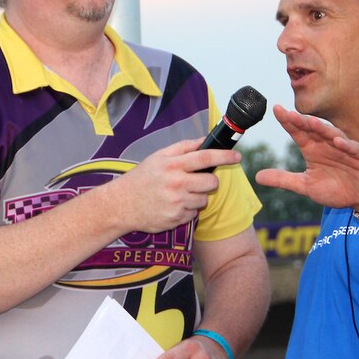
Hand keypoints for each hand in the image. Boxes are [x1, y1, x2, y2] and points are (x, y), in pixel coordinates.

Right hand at [118, 139, 240, 232]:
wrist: (121, 205)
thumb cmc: (142, 178)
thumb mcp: (158, 157)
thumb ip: (183, 147)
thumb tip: (206, 139)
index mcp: (172, 165)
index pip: (205, 157)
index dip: (224, 156)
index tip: (237, 156)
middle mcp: (176, 183)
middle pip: (211, 183)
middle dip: (210, 182)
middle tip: (197, 181)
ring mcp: (176, 203)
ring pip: (204, 200)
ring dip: (197, 197)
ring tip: (178, 194)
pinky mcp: (176, 219)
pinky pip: (194, 213)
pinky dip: (187, 210)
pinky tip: (173, 205)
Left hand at [254, 105, 358, 211]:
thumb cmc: (336, 188)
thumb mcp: (305, 186)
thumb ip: (283, 180)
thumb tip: (257, 177)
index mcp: (313, 150)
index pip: (298, 133)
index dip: (288, 122)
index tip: (276, 110)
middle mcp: (327, 145)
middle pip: (313, 130)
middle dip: (302, 122)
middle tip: (289, 113)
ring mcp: (344, 149)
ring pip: (332, 135)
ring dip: (322, 128)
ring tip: (310, 122)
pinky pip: (353, 149)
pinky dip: (346, 145)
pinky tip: (337, 141)